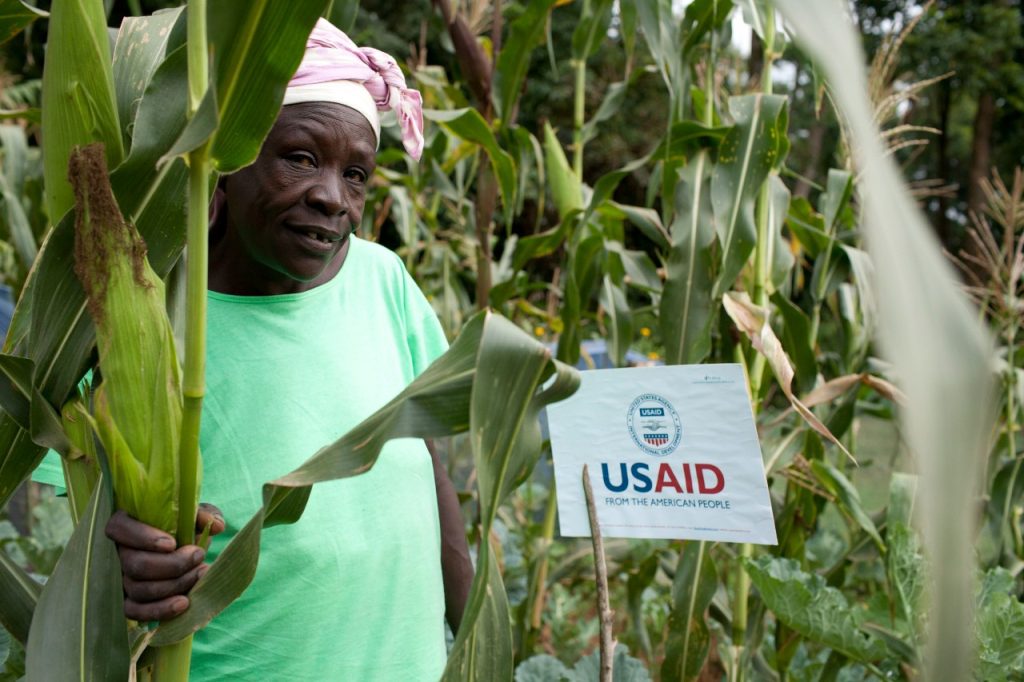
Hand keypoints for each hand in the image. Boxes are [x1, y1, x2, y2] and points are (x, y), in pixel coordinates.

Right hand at [105, 503, 225, 621]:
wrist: (188, 548)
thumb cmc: (186, 526)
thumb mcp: (196, 515)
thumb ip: (205, 515)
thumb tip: (215, 525)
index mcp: (126, 524)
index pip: (118, 528)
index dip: (142, 537)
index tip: (172, 543)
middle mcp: (119, 553)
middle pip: (135, 565)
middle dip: (172, 565)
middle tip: (199, 555)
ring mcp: (122, 579)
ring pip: (139, 589)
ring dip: (174, 585)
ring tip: (201, 573)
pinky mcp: (130, 601)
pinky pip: (136, 612)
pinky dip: (160, 610)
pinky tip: (184, 603)